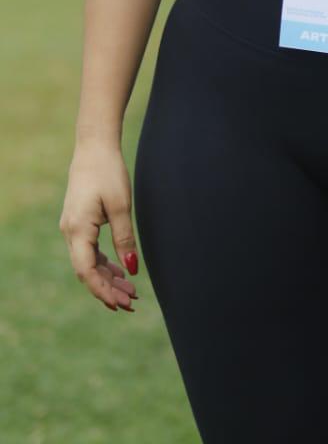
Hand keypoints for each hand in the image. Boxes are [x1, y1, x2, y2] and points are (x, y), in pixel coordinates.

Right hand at [59, 139, 139, 312]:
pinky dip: (104, 262)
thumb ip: (125, 239)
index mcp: (77, 230)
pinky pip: (89, 250)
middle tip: (131, 304)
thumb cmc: (108, 172)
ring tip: (130, 292)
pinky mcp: (79, 222)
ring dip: (107, 277)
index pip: (86, 271)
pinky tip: (120, 271)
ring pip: (88, 262)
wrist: (94, 147)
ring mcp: (73, 227)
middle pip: (87, 271)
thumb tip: (132, 270)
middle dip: (108, 289)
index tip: (121, 304)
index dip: (103, 291)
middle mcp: (70, 232)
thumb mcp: (121, 206)